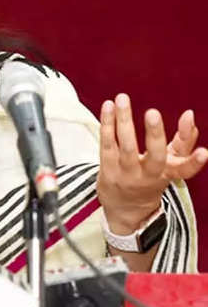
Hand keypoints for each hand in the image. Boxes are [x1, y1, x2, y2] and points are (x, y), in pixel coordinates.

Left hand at [96, 93, 207, 232]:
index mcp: (168, 174)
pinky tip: (108, 106)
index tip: (205, 153)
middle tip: (153, 112)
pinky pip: (107, 143)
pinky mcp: (107, 168)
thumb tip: (189, 114)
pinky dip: (107, 124)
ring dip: (124, 121)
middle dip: (154, 134)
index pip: (185, 170)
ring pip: (126, 146)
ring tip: (122, 99)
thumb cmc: (150, 177)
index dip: (195, 163)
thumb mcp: (171, 163)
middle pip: (154, 157)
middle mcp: (148, 176)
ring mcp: (126, 173)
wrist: (124, 207)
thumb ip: (183, 140)